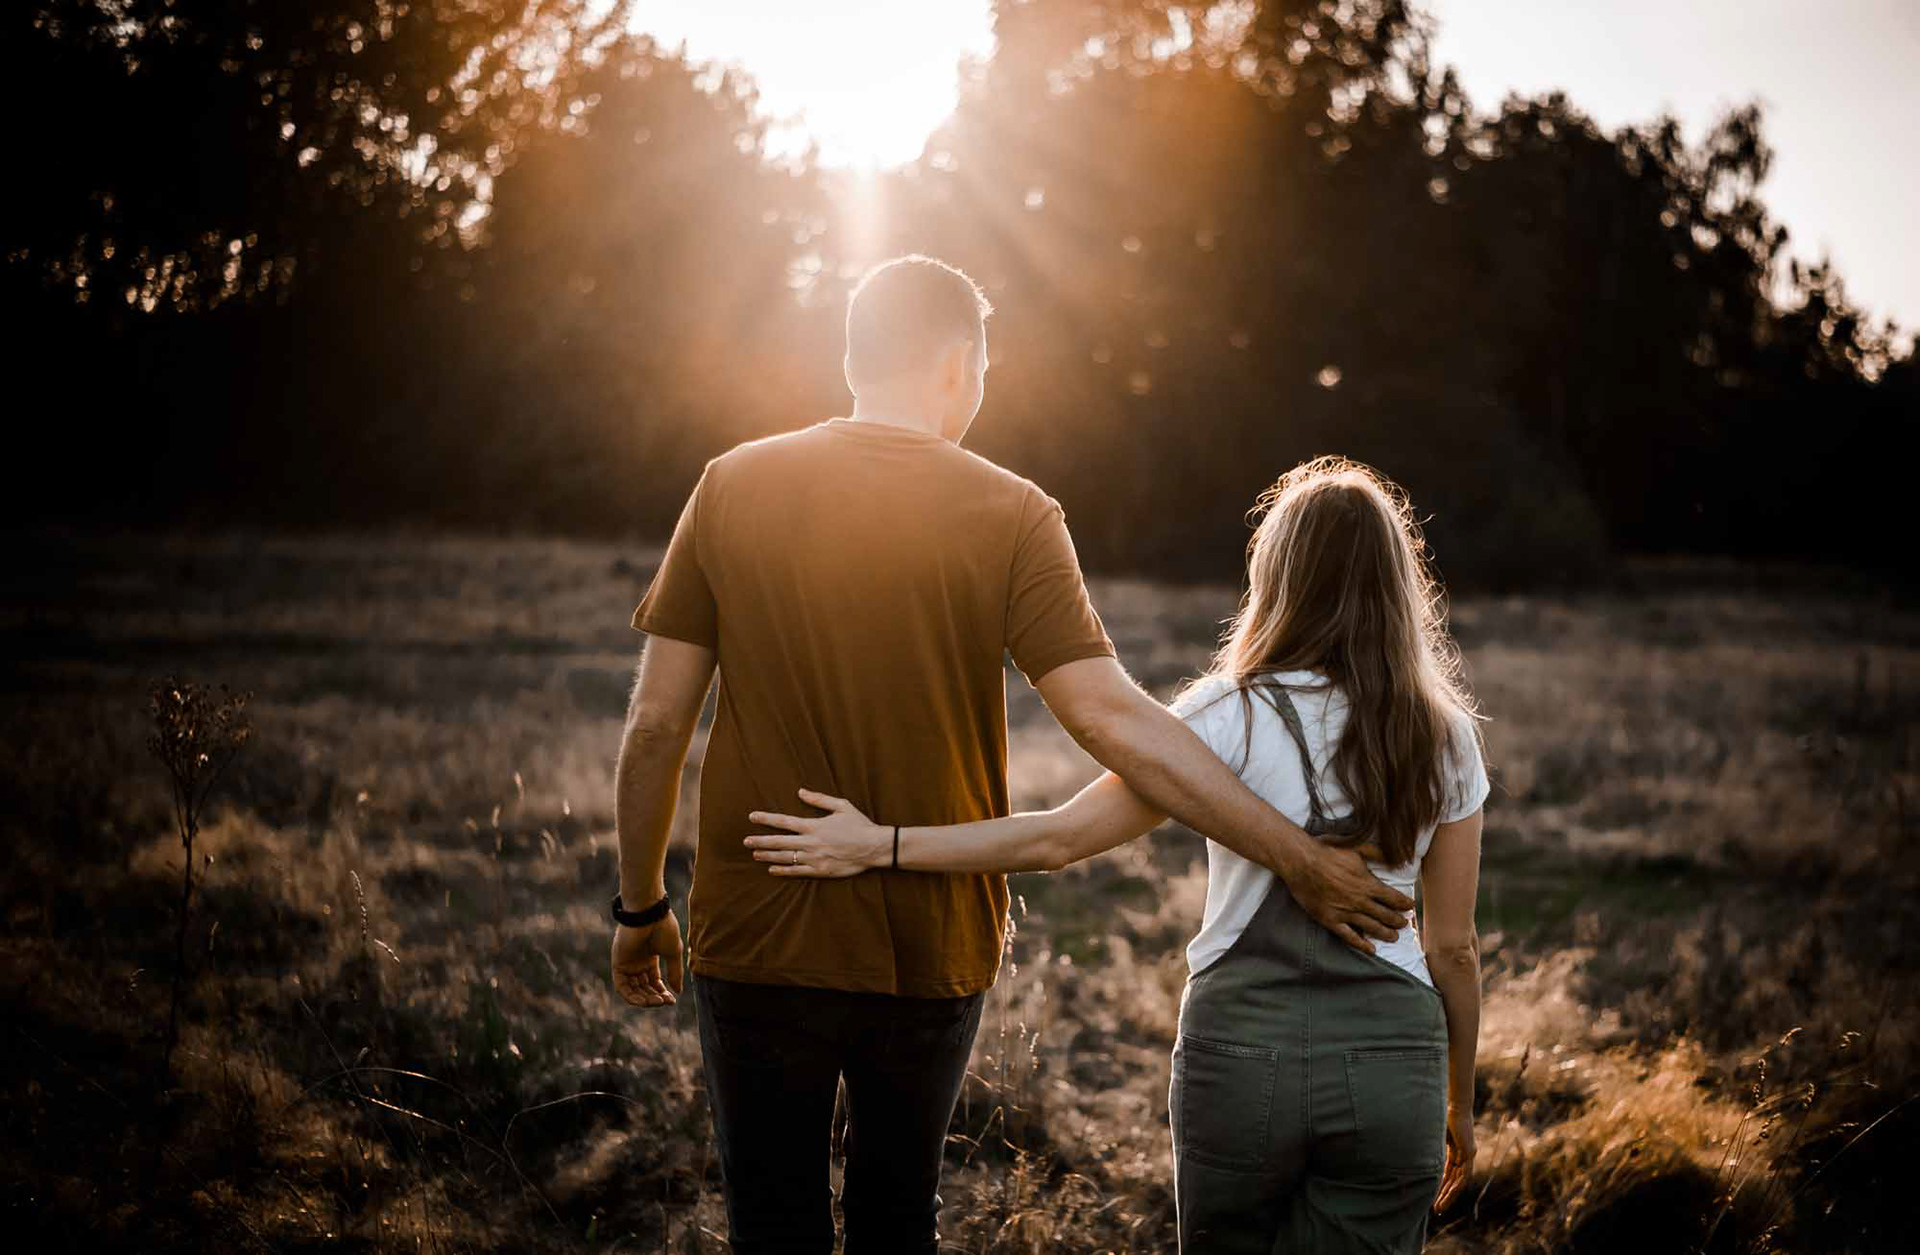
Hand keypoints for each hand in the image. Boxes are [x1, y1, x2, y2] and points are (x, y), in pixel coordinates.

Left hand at [611, 913, 682, 1007]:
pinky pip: (622, 987)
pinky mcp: (618, 964)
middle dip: (654, 997)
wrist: (649, 914)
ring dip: (644, 999)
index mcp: (650, 959)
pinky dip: (631, 996)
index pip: (654, 982)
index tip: (672, 1000)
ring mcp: (627, 963)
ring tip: (657, 1001)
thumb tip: (678, 991)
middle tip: (665, 1001)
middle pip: (644, 988)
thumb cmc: (663, 928)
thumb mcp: (673, 953)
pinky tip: (644, 1001)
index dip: (663, 993)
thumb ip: (674, 972)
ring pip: (633, 990)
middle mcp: (637, 962)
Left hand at [744, 789, 890, 877]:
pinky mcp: (820, 870)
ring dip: (768, 855)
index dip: (766, 819)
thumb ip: (819, 799)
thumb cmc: (860, 825)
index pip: (784, 821)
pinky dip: (783, 871)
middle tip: (746, 841)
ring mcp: (814, 858)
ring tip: (754, 854)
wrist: (874, 847)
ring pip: (785, 857)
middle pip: (779, 842)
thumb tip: (801, 791)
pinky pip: (797, 871)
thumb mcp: (842, 806)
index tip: (752, 817)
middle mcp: (810, 843)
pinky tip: (772, 869)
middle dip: (761, 840)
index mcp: (814, 826)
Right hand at [1289, 840, 1414, 954]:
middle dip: (1398, 921)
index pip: (1393, 899)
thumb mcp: (1356, 848)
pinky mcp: (1331, 920)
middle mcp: (1360, 901)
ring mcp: (1345, 912)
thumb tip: (1397, 856)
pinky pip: (1349, 937)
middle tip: (1404, 924)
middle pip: (1386, 916)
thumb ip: (1377, 854)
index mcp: (1368, 884)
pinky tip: (1371, 950)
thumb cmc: (1327, 852)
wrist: (1301, 861)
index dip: (1404, 904)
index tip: (1410, 907)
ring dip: (1386, 933)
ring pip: (1372, 928)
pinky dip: (1362, 945)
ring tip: (1394, 937)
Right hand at [1435, 1105, 1474, 1211]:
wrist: (1454, 1104)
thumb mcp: (1432, 1135)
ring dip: (1450, 1195)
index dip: (1440, 1186)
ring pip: (1460, 1181)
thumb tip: (1407, 1151)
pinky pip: (1464, 1174)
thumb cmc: (1440, 1114)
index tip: (1433, 1198)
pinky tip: (1449, 1194)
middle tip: (1436, 1209)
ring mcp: (1468, 1155)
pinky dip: (1456, 1185)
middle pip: (1454, 1181)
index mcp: (1454, 1150)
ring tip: (1440, 1207)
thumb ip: (1427, 1146)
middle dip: (1444, 1195)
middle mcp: (1463, 1155)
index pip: (1448, 1173)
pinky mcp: (1469, 1153)